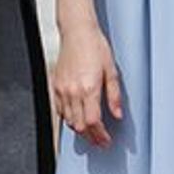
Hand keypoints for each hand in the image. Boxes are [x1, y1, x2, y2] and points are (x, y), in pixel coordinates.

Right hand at [51, 18, 121, 145]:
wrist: (77, 31)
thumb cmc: (94, 46)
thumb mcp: (112, 70)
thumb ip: (114, 96)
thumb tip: (118, 114)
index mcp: (89, 88)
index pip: (93, 122)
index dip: (100, 135)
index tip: (106, 140)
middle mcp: (73, 91)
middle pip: (80, 125)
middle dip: (91, 137)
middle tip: (99, 141)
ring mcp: (62, 89)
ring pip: (68, 120)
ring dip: (79, 130)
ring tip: (90, 132)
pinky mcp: (55, 85)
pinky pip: (59, 110)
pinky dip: (68, 118)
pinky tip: (76, 118)